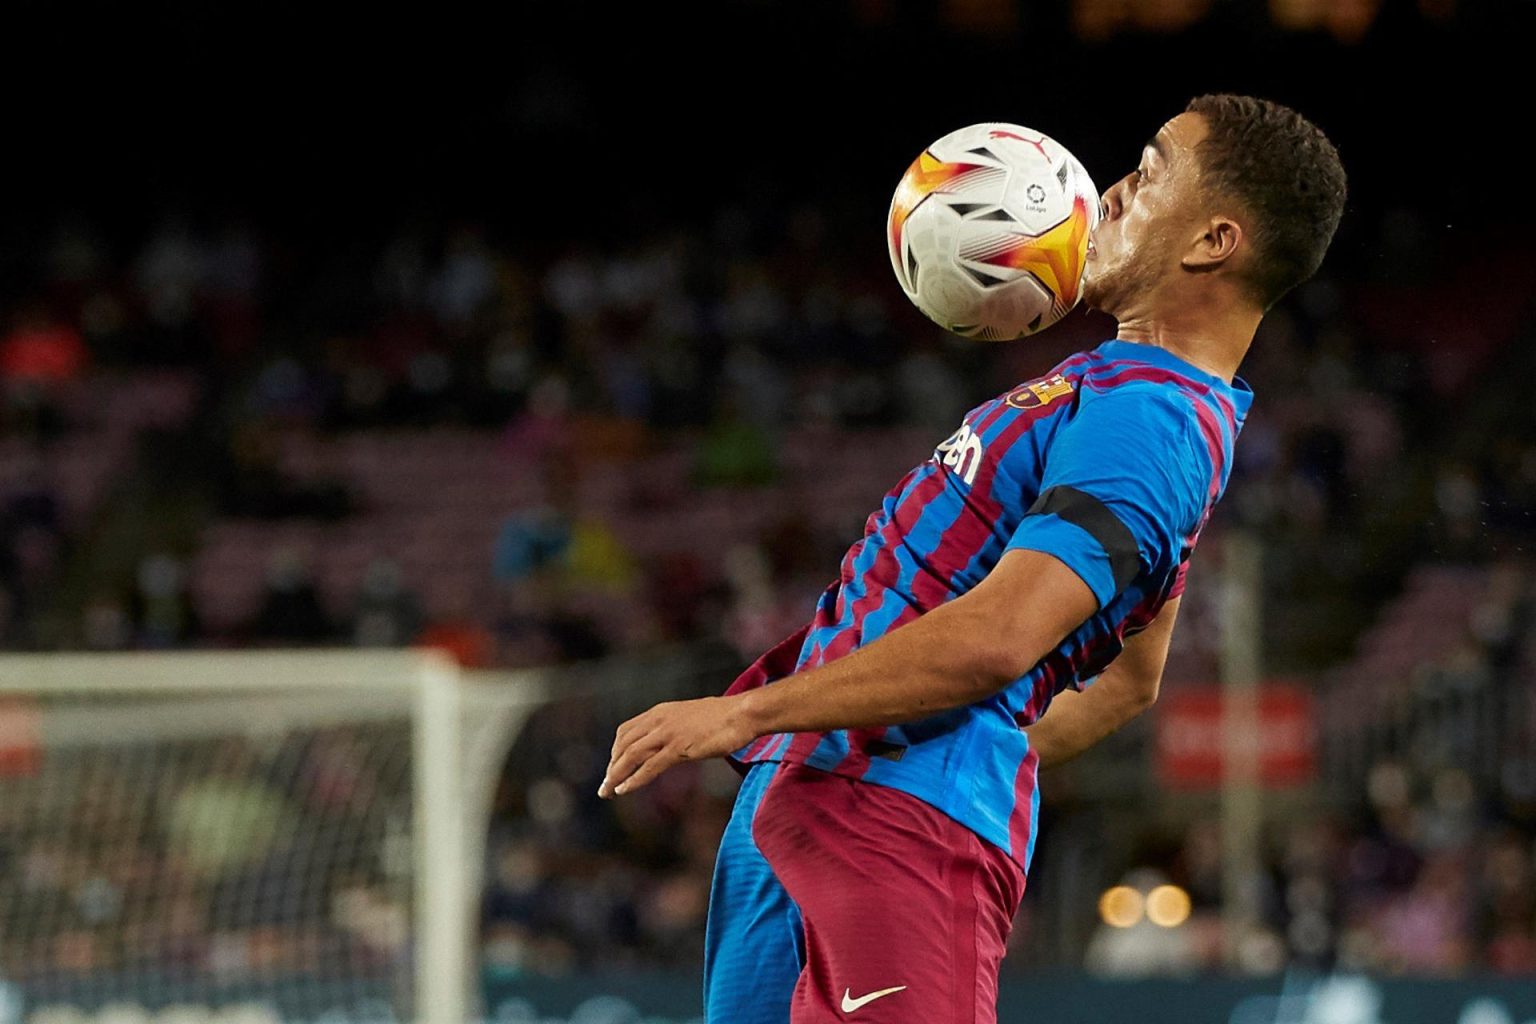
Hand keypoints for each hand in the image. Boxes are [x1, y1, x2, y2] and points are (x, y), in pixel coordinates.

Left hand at [599, 696, 757, 798]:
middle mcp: (659, 720)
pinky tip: (624, 790)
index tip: (613, 767)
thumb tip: (672, 742)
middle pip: (623, 744)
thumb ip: (676, 728)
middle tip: (605, 786)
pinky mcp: (678, 748)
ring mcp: (667, 734)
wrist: (742, 713)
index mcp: (660, 712)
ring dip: (616, 776)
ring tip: (607, 792)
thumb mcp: (691, 718)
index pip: (626, 731)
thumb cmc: (724, 717)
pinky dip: (633, 780)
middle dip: (612, 767)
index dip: (616, 750)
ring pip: (631, 756)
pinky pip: (649, 767)